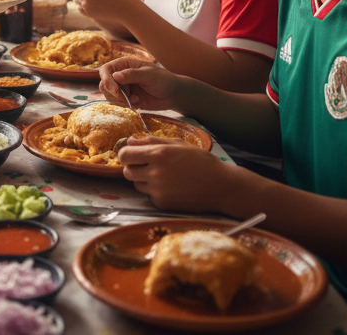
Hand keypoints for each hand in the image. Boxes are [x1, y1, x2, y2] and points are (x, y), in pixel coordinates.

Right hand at [99, 57, 179, 109]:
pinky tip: (137, 103)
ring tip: (136, 100)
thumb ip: (132, 74)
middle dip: (114, 94)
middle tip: (128, 99)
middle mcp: (120, 75)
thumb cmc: (163, 79)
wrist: (173, 94)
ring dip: (120, 100)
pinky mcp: (126, 98)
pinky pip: (116, 103)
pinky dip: (124, 105)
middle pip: (104, 84)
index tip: (116, 91)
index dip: (107, 80)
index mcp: (124, 64)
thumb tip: (115, 75)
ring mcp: (122, 87)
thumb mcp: (149, 75)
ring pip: (109, 95)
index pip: (105, 70)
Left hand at [118, 136, 236, 211]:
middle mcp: (155, 173)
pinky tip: (171, 187)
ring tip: (163, 175)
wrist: (222, 187)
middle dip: (134, 167)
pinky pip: (149, 195)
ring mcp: (159, 191)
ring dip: (143, 179)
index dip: (126, 154)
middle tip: (148, 165)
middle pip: (127, 171)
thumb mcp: (177, 144)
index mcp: (158, 154)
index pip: (124, 155)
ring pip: (136, 184)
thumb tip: (130, 141)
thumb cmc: (201, 161)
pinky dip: (155, 191)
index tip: (133, 154)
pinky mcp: (163, 204)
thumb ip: (151, 141)